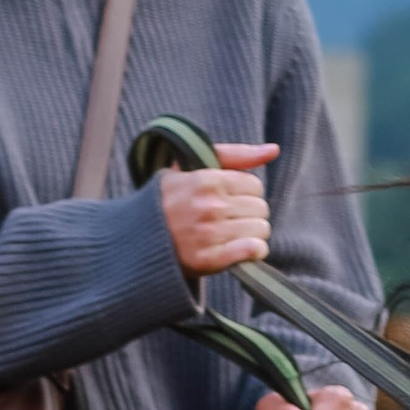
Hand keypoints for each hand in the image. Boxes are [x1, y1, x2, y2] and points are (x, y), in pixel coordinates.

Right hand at [159, 142, 275, 277]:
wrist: (136, 239)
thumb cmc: (168, 200)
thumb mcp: (191, 167)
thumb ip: (234, 155)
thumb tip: (274, 150)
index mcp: (206, 180)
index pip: (255, 185)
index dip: (246, 194)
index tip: (231, 201)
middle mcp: (209, 206)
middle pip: (260, 208)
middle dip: (250, 214)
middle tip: (231, 219)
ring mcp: (209, 234)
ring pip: (261, 230)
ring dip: (252, 234)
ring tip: (233, 235)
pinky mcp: (209, 260)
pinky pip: (253, 250)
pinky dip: (254, 251)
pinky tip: (242, 250)